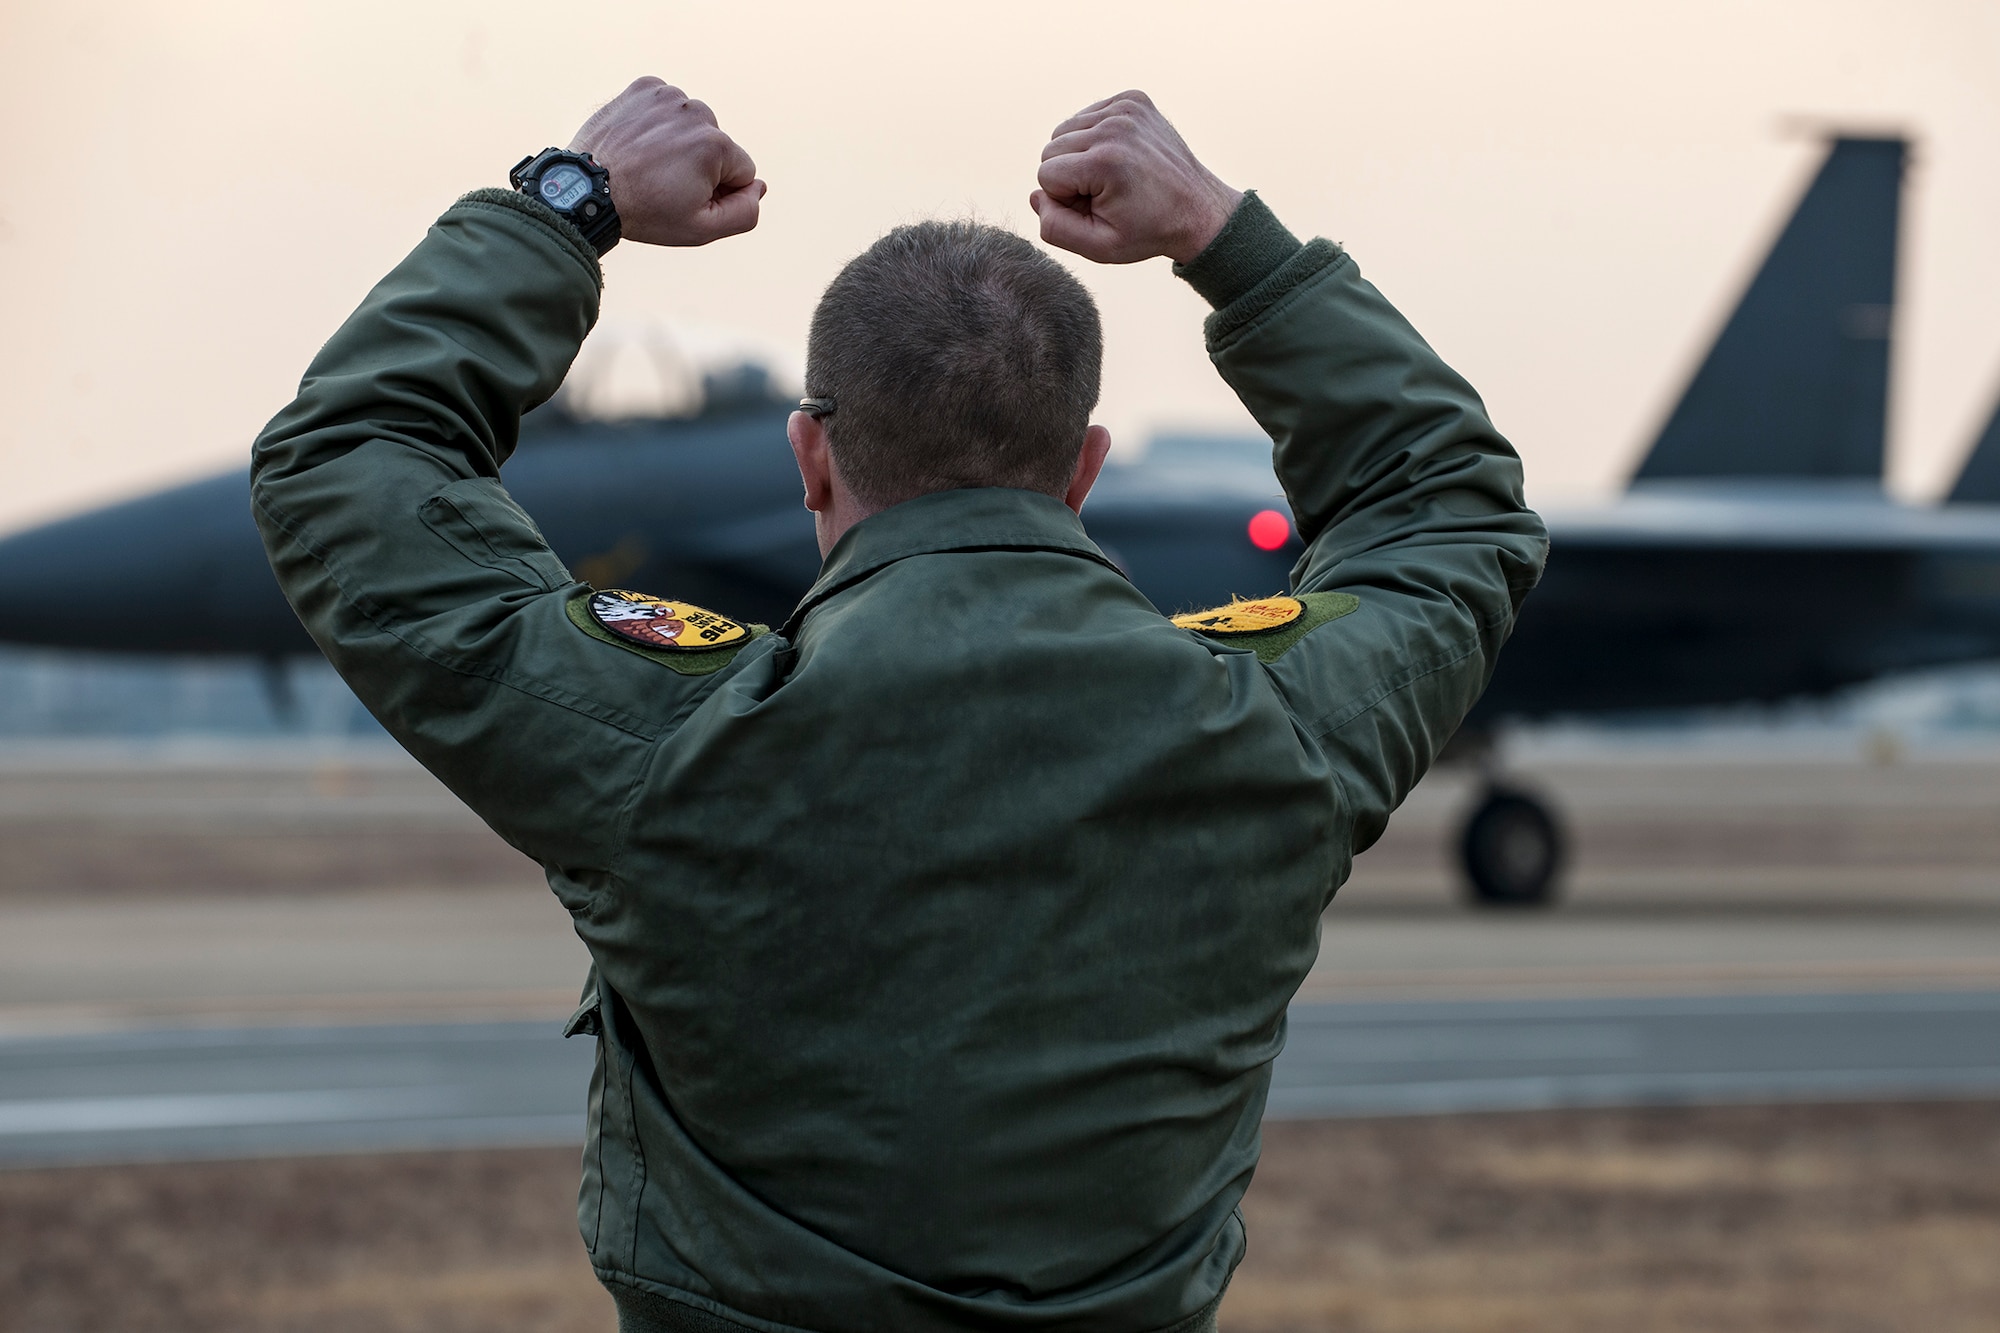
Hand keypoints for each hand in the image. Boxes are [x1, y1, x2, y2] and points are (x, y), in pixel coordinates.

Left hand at [569, 77, 764, 246]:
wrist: (587, 189)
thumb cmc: (645, 213)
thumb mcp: (701, 229)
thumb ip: (744, 212)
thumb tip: (760, 186)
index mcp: (716, 145)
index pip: (742, 170)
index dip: (719, 190)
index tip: (686, 198)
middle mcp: (696, 111)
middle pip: (717, 144)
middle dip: (699, 164)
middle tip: (664, 183)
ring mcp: (668, 96)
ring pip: (692, 124)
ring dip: (678, 142)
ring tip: (649, 163)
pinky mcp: (644, 88)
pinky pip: (667, 106)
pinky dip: (658, 122)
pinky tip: (640, 143)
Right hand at [1031, 91, 1242, 264]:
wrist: (1198, 209)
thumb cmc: (1148, 231)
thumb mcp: (1099, 247)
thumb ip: (1055, 228)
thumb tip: (1036, 196)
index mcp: (1104, 161)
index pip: (1045, 175)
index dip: (1065, 199)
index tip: (1097, 208)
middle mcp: (1114, 126)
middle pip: (1051, 148)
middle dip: (1069, 176)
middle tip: (1104, 194)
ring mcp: (1126, 107)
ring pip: (1066, 130)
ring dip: (1079, 156)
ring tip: (1112, 176)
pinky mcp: (1133, 99)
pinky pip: (1087, 116)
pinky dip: (1094, 138)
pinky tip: (1119, 157)